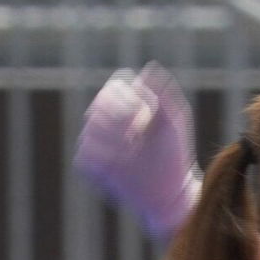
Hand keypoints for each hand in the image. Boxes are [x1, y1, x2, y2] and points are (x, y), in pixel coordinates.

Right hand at [74, 61, 200, 239]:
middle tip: (138, 136)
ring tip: (132, 151)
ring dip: (113, 140)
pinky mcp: (90, 166)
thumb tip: (150, 67)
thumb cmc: (175, 156)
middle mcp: (108, 122)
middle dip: (120, 120)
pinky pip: (84, 155)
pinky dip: (102, 158)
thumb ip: (164, 95)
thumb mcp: (174, 124)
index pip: (114, 89)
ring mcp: (96, 144)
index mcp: (127, 108)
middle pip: (98, 107)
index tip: (145, 112)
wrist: (171, 192)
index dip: (127, 99)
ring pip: (89, 131)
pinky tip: (119, 164)